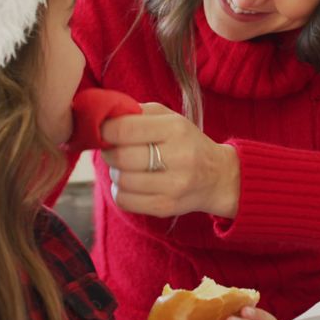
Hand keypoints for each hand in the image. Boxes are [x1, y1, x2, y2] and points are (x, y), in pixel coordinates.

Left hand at [99, 103, 240, 218]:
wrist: (217, 176)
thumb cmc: (185, 142)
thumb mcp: (169, 118)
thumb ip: (137, 112)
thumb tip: (102, 117)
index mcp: (176, 129)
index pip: (124, 129)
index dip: (105, 130)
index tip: (104, 131)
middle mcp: (179, 157)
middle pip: (120, 157)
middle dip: (108, 152)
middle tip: (113, 149)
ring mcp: (174, 185)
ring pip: (121, 180)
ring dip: (116, 172)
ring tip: (126, 167)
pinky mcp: (166, 207)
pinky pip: (124, 201)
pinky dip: (120, 191)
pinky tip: (131, 184)